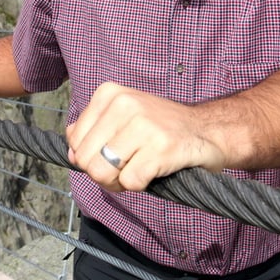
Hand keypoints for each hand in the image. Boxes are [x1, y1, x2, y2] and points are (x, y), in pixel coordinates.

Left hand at [65, 82, 225, 191]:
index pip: (75, 141)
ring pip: (103, 172)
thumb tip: (71, 153)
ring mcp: (143, 124)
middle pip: (86, 159)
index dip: (90, 158)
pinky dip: (139, 185)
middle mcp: (124, 104)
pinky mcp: (161, 147)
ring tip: (137, 171)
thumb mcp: (121, 118)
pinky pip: (130, 182)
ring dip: (119, 182)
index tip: (111, 155)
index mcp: (109, 94)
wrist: (207, 129)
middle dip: (102, 174)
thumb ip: (92, 132)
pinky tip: (154, 172)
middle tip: (125, 169)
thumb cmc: (160, 128)